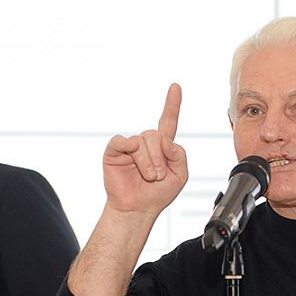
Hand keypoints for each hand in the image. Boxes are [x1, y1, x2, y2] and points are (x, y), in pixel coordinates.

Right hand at [103, 83, 187, 216]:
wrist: (138, 209)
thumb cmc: (158, 194)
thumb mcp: (180, 175)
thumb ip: (180, 156)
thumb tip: (167, 140)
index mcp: (163, 147)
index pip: (168, 121)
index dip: (172, 104)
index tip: (176, 87)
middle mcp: (146, 143)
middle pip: (157, 135)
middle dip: (161, 159)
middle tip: (158, 176)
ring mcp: (130, 145)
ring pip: (144, 140)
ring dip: (149, 162)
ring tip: (148, 177)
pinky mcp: (115, 151)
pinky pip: (123, 141)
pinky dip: (131, 150)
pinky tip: (131, 159)